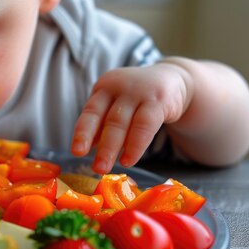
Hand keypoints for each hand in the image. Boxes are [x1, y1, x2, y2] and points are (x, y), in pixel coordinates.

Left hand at [70, 63, 190, 173]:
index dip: (83, 132)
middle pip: (108, 119)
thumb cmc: (136, 98)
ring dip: (114, 148)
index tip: (77, 152)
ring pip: (124, 122)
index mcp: (104, 88)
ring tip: (106, 168)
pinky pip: (146, 124)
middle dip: (101, 146)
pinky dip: (136, 145)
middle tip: (96, 168)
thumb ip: (102, 123)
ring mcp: (139, 92)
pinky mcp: (159, 100)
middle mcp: (119, 87)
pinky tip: (128, 160)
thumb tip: (87, 147)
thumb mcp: (115, 105)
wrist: (172, 80)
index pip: (90, 112)